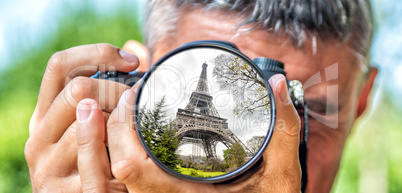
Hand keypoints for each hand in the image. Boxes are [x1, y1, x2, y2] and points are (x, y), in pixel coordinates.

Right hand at [25, 42, 142, 191]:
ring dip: (121, 119)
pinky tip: (131, 149)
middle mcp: (38, 137)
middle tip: (139, 98)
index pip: (60, 65)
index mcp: (44, 116)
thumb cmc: (98, 162)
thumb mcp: (96, 125)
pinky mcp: (64, 190)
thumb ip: (108, 90)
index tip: (131, 61)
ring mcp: (47, 165)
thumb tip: (135, 48)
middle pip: (78, 89)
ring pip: (90, 121)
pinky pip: (97, 158)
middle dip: (117, 88)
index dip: (97, 53)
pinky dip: (118, 148)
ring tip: (135, 127)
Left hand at [76, 74, 301, 192]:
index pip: (130, 167)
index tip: (133, 97)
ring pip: (115, 177)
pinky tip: (137, 136)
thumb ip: (283, 130)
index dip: (120, 129)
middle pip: (114, 168)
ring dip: (113, 142)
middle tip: (130, 98)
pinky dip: (124, 155)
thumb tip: (279, 84)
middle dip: (112, 127)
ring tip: (127, 111)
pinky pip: (129, 181)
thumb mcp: (282, 177)